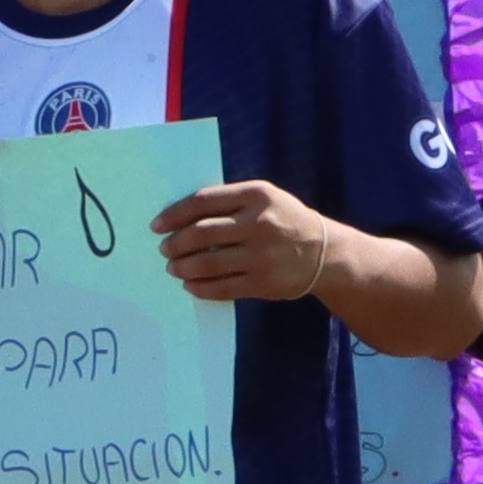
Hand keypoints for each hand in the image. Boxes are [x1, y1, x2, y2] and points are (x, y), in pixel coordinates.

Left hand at [148, 176, 352, 307]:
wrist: (325, 252)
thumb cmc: (284, 219)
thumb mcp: (264, 197)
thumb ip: (229, 201)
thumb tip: (179, 216)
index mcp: (256, 195)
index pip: (202, 202)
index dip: (174, 214)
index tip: (157, 226)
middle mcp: (259, 224)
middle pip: (200, 234)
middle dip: (175, 244)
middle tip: (165, 249)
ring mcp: (261, 256)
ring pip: (206, 264)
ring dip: (182, 267)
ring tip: (173, 267)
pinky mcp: (262, 283)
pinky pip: (220, 288)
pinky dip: (198, 287)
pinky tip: (189, 284)